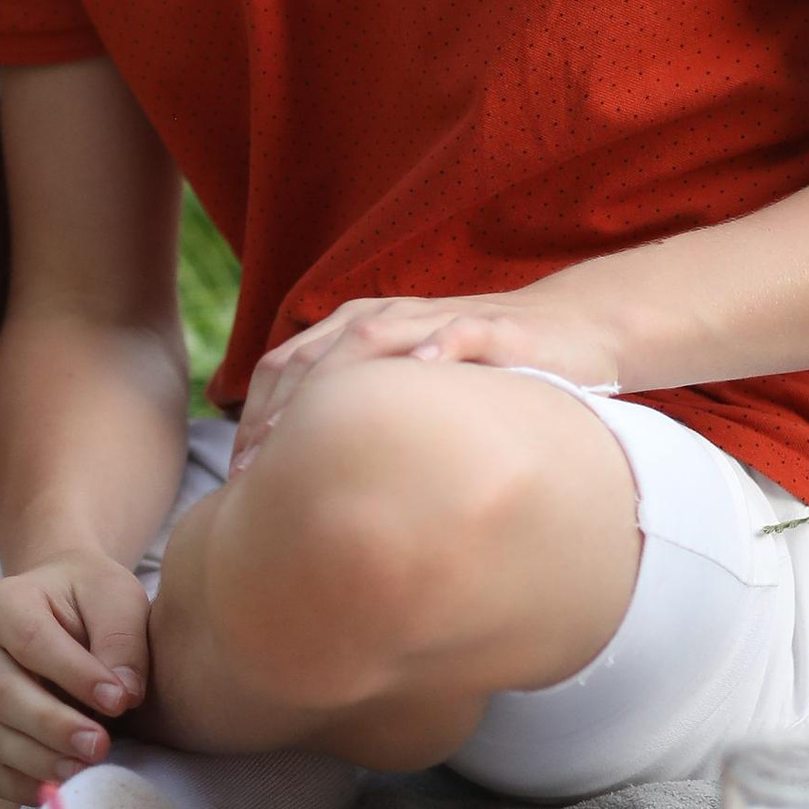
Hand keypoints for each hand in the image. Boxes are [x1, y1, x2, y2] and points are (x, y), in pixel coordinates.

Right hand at [0, 552, 148, 805]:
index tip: (120, 700)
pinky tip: (64, 788)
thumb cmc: (90, 596)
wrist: (65, 603)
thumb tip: (126, 694)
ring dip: (41, 760)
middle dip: (54, 727)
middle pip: (4, 696)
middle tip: (101, 745)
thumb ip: (122, 637)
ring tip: (88, 769)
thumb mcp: (116, 596)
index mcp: (3, 605)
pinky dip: (23, 786)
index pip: (31, 642)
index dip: (74, 676)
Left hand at [228, 286, 627, 470]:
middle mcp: (388, 319)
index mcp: (358, 332)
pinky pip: (457, 335)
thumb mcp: (410, 397)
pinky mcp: (494, 329)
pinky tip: (413, 379)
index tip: (238, 478)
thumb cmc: (479, 373)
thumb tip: (304, 489)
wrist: (571, 327)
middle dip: (278, 412)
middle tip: (255, 473)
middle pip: (312, 356)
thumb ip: (361, 426)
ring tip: (302, 437)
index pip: (287, 369)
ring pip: (369, 340)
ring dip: (331, 385)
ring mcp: (437, 321)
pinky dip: (432, 352)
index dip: (256, 418)